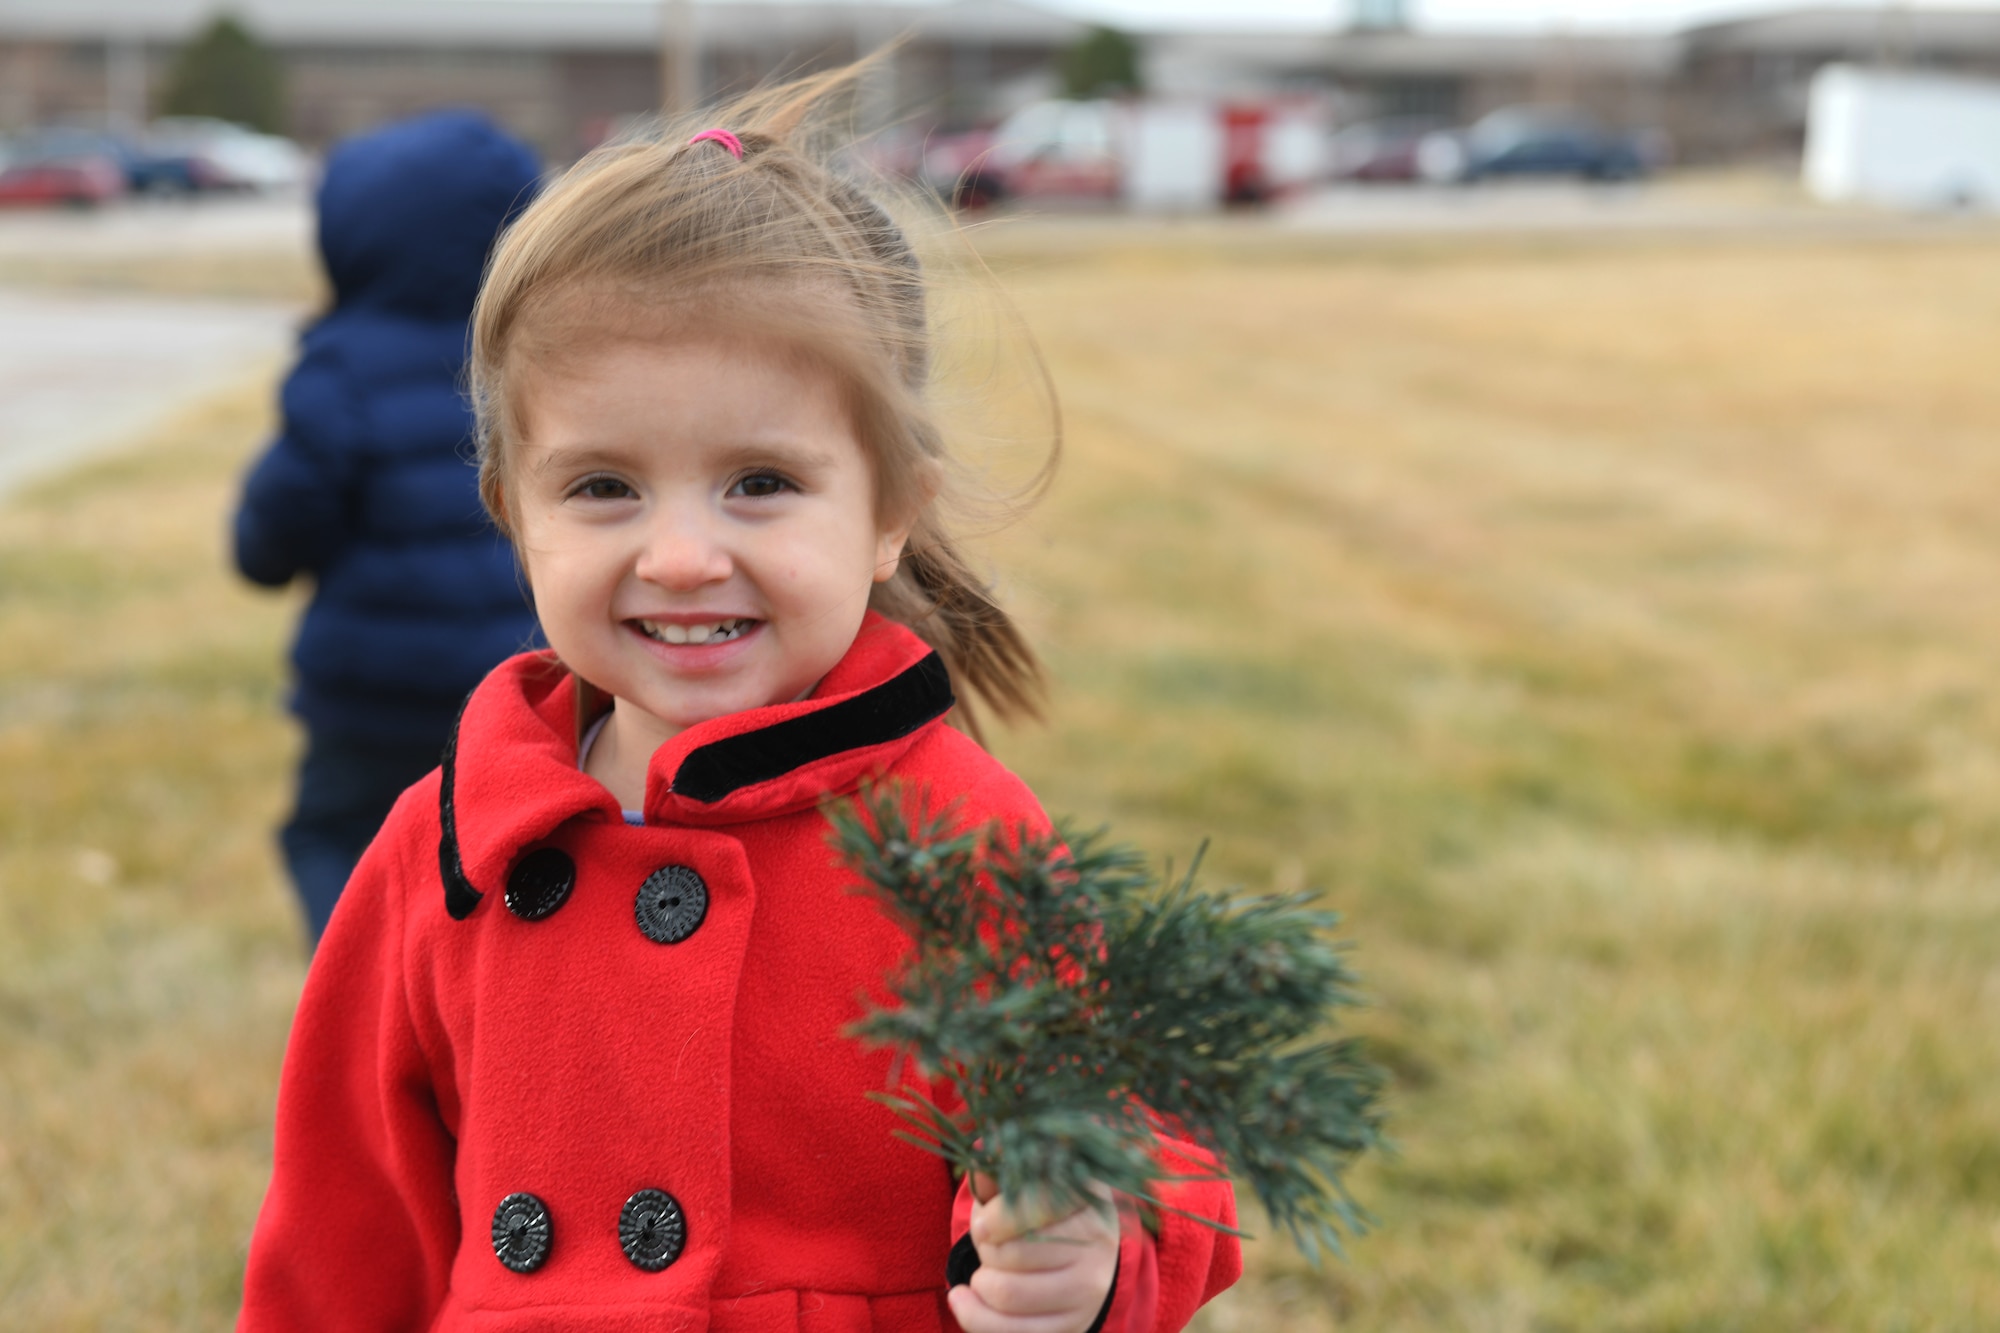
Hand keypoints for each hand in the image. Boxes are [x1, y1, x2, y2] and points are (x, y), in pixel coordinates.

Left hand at [948, 1174, 1119, 1332]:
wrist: (1086, 1259)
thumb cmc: (1046, 1212)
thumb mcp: (1028, 1183)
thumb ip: (1002, 1168)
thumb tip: (984, 1146)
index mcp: (1089, 1195)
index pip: (1040, 1203)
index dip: (999, 1216)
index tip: (984, 1222)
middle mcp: (1099, 1244)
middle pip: (1013, 1252)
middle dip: (984, 1247)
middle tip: (987, 1241)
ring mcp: (1090, 1290)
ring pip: (1007, 1293)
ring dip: (980, 1280)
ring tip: (985, 1268)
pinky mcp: (1073, 1326)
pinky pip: (1010, 1332)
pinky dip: (973, 1315)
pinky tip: (963, 1298)